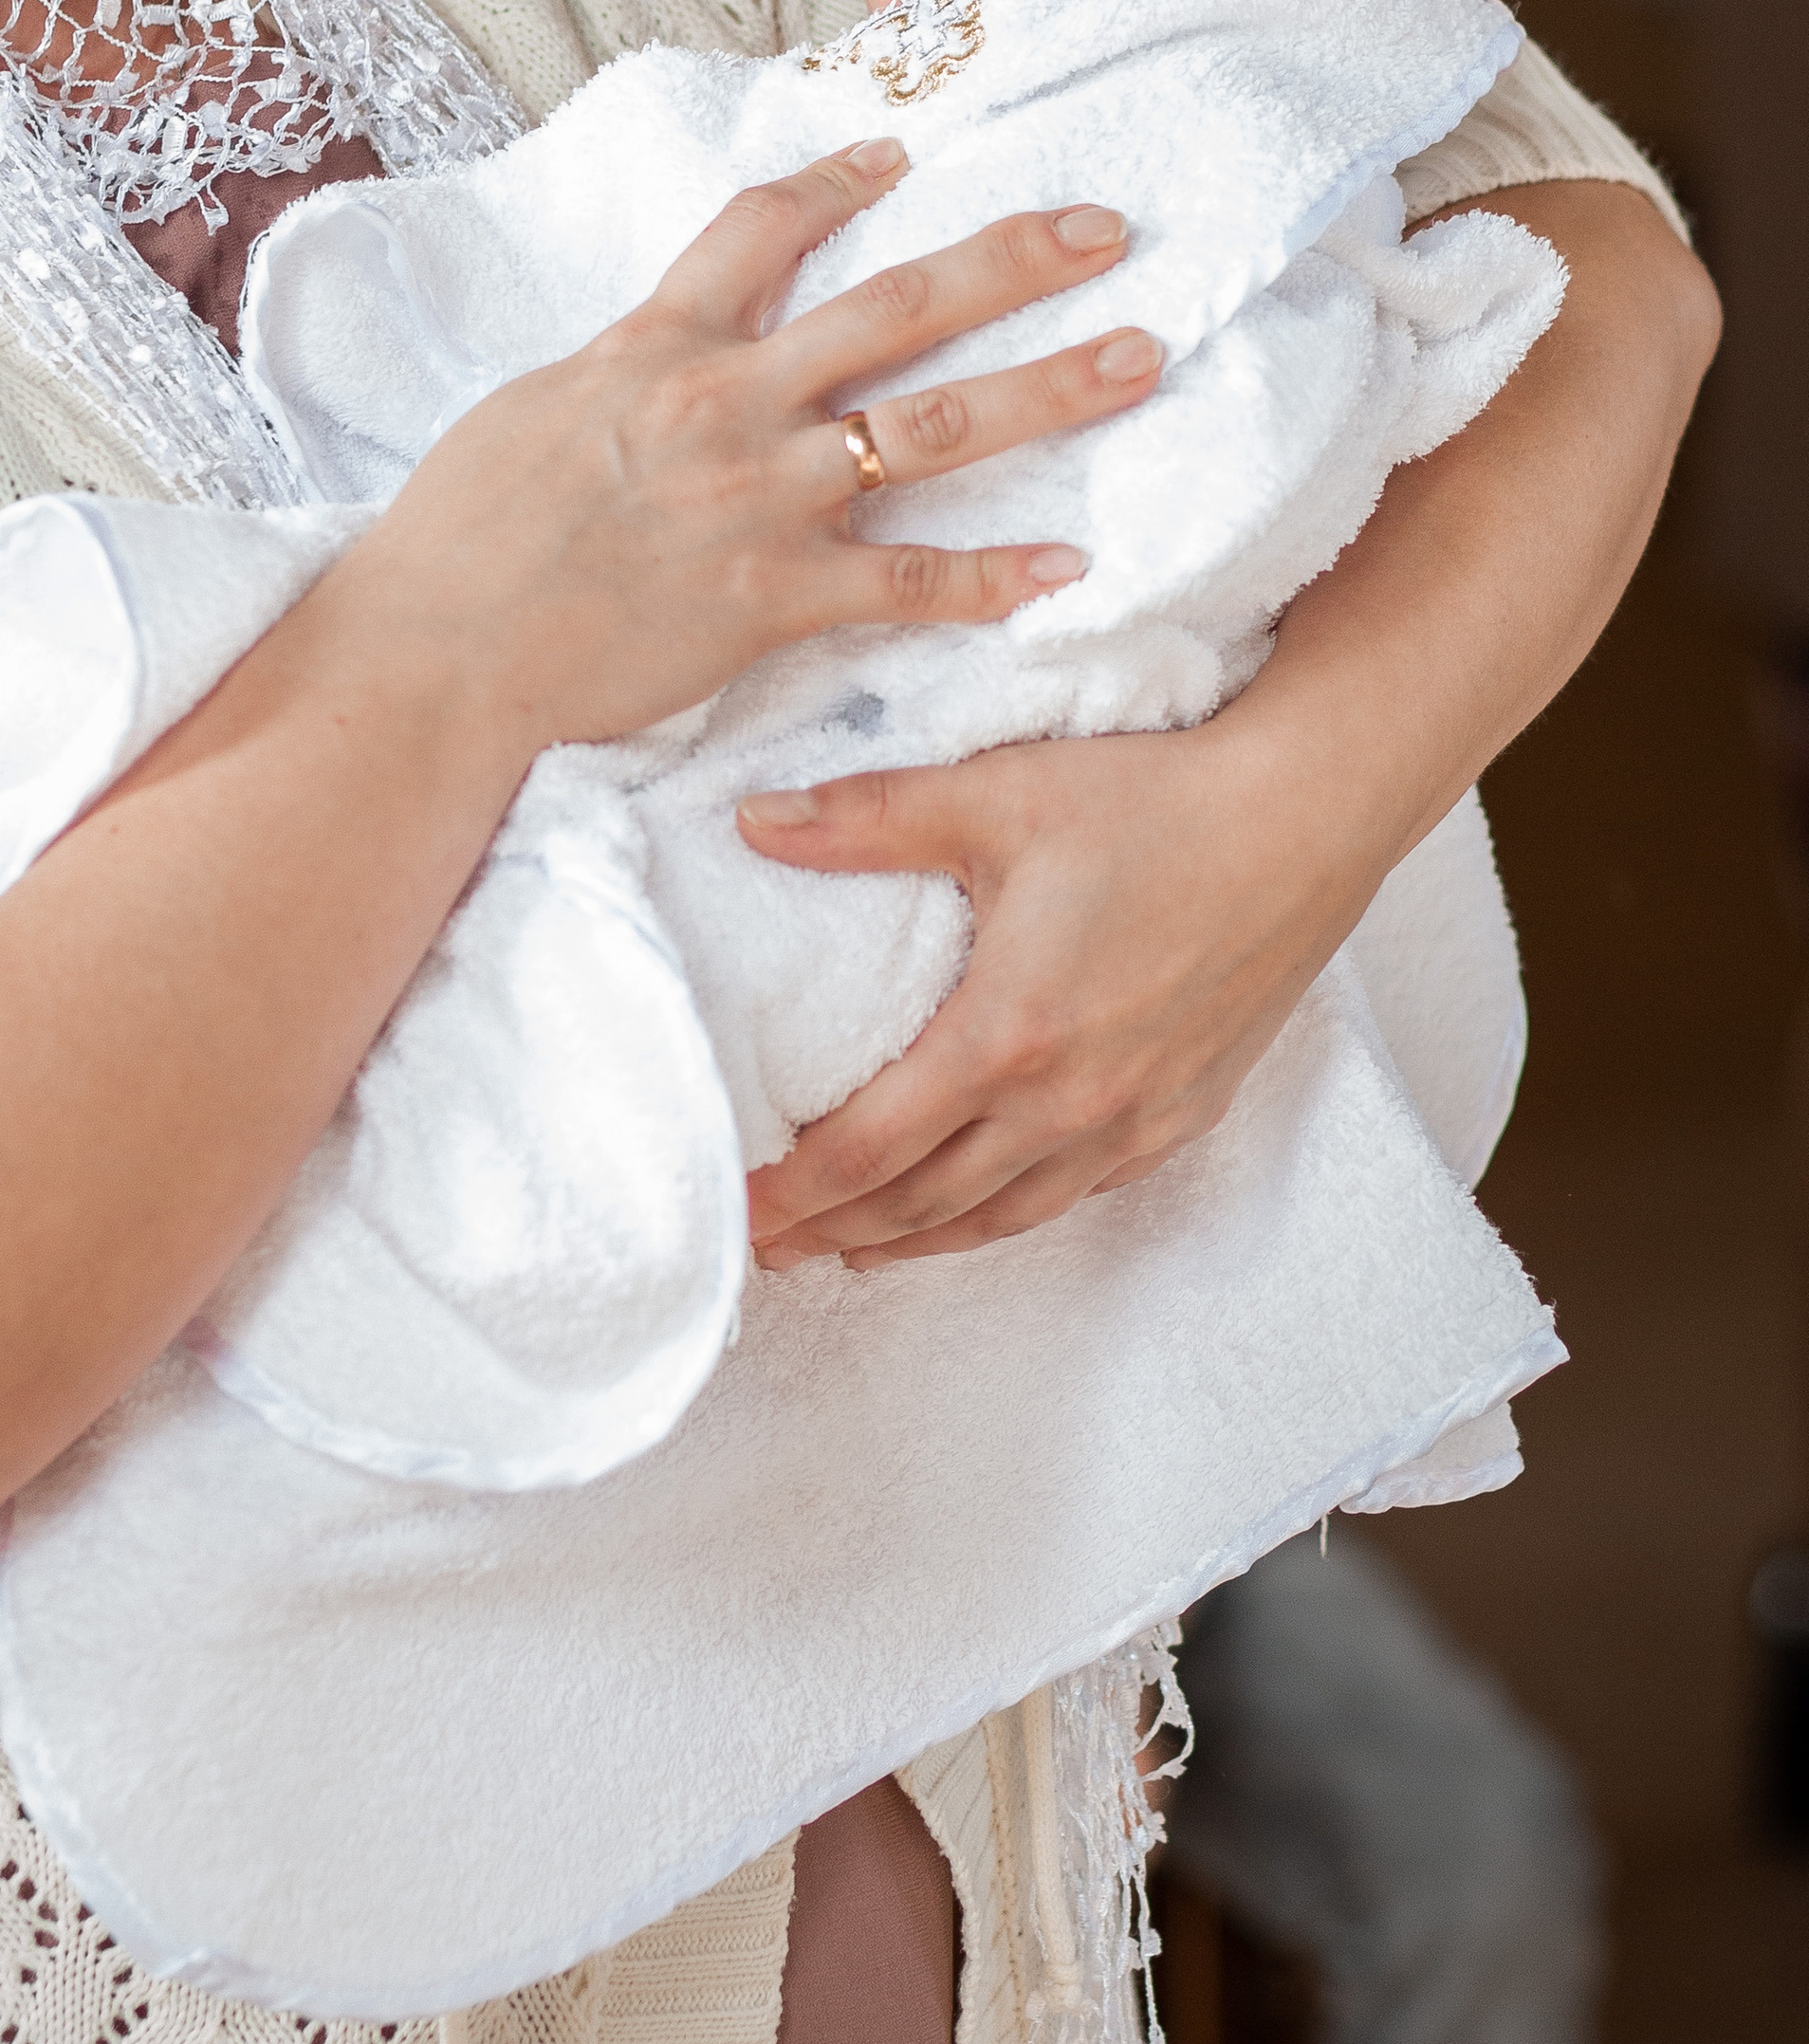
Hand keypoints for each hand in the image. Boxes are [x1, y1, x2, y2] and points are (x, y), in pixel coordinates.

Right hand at [345, 143, 1162, 753]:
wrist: (433, 648)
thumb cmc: (456, 538)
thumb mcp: (532, 411)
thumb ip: (616, 376)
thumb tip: (649, 358)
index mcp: (657, 344)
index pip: (761, 227)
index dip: (838, 182)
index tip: (902, 154)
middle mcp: (726, 401)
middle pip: (897, 307)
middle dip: (1011, 261)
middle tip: (1106, 231)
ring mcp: (758, 496)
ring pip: (934, 425)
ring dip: (1049, 388)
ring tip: (1140, 357)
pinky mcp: (772, 596)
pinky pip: (908, 581)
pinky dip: (992, 577)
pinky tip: (1066, 568)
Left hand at [740, 703, 1381, 1261]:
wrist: (1308, 816)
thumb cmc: (1156, 799)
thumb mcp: (993, 794)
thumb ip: (864, 818)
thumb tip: (751, 820)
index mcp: (1005, 1035)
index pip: (867, 1149)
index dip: (792, 1191)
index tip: (735, 1212)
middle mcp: (1066, 1103)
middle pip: (922, 1202)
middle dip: (834, 1230)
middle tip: (766, 1249)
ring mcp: (1132, 1118)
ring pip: (1000, 1213)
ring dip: (916, 1239)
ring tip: (854, 1248)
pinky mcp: (1184, 1112)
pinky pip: (1076, 1192)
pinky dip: (1008, 1214)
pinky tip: (982, 1208)